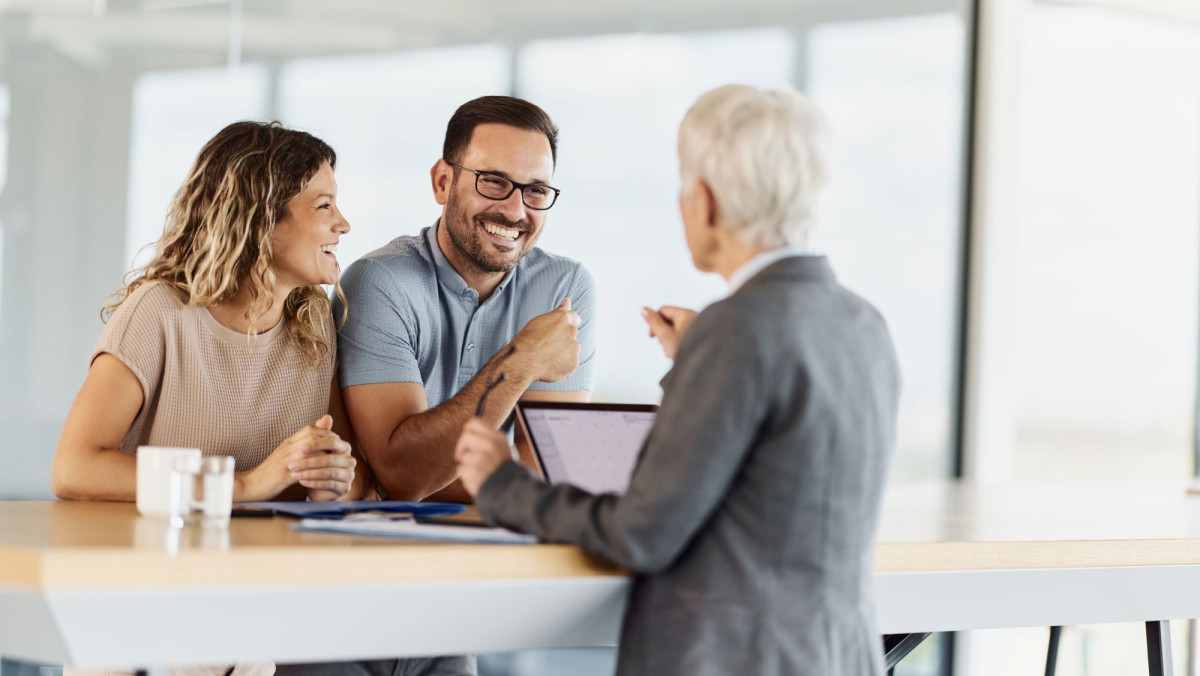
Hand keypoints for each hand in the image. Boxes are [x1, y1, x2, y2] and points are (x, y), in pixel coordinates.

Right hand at [236, 415, 355, 501]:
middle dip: (330, 442)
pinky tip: (324, 475)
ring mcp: (285, 460)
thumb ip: (302, 445)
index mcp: (288, 443)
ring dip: (326, 454)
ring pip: (310, 449)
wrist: (250, 485)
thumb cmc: (271, 472)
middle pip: (313, 436)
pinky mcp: (284, 475)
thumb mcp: (287, 456)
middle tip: (340, 451)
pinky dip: (315, 470)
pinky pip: (303, 468)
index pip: (311, 429)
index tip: (336, 442)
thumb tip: (315, 436)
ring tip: (335, 461)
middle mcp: (287, 448)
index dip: (327, 434)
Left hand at [454, 418, 513, 496]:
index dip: (468, 431)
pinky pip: (461, 470)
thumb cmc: (505, 472)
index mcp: (499, 438)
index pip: (475, 422)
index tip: (468, 441)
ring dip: (467, 465)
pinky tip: (478, 479)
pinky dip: (467, 476)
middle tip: (465, 457)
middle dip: (461, 447)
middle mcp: (491, 446)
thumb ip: (489, 440)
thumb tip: (470, 432)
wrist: (511, 492)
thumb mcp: (503, 450)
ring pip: (463, 456)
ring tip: (480, 472)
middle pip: (466, 436)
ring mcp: (482, 459)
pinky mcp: (474, 472)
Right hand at [511, 298, 580, 381]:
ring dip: (564, 352)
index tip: (557, 331)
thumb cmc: (527, 340)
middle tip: (547, 345)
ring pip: (572, 349)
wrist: (523, 362)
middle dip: (563, 339)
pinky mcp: (573, 363)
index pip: (574, 318)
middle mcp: (572, 332)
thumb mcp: (540, 320)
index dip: (565, 325)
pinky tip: (550, 364)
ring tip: (547, 356)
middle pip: (572, 334)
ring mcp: (574, 348)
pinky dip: (563, 364)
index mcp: (564, 318)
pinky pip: (570, 363)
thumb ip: (558, 311)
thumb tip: (567, 301)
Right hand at [641, 306, 697, 359]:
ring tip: (673, 349)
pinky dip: (677, 342)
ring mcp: (696, 326)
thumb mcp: (664, 335)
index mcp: (686, 313)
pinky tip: (678, 351)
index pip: (663, 310)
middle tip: (665, 344)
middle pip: (669, 319)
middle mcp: (693, 317)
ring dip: (669, 338)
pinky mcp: (697, 335)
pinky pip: (682, 334)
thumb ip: (653, 321)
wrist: (702, 365)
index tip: (652, 336)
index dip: (654, 321)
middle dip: (663, 331)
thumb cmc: (685, 351)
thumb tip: (643, 309)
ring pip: (675, 328)